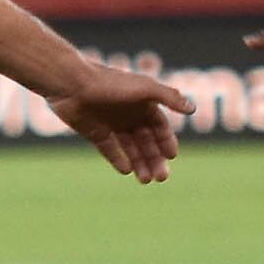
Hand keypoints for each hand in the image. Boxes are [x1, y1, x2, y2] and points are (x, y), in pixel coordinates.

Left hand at [48, 60, 193, 183]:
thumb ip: (169, 97)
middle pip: (147, 142)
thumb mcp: (144, 88)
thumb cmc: (110, 83)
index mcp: (142, 103)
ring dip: (140, 164)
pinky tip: (127, 171)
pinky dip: (119, 160)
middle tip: (162, 178)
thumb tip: (192, 108)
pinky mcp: (95, 133)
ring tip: (147, 180)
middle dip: (156, 159)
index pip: (160, 126)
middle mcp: (129, 114)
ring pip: (131, 149)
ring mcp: (112, 124)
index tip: (172, 155)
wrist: (71, 84)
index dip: (166, 141)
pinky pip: (110, 150)